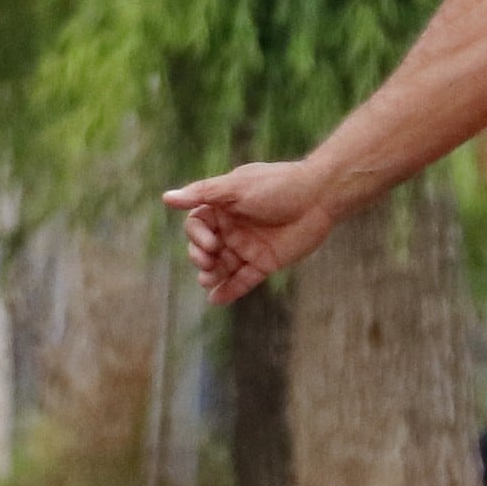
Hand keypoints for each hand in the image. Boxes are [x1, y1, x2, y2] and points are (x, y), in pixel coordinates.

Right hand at [161, 159, 343, 304]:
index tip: (209, 242)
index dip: (196, 236)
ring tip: (207, 281)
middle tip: (208, 261)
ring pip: (222, 266)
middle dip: (200, 257)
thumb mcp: (236, 187)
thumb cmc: (277, 185)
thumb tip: (166, 198)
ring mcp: (248, 246)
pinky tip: (216, 300)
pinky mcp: (265, 262)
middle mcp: (233, 228)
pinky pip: (244, 280)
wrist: (320, 196)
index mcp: (223, 207)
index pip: (197, 225)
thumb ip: (203, 194)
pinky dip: (230, 290)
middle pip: (205, 248)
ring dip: (211, 275)